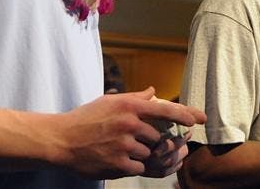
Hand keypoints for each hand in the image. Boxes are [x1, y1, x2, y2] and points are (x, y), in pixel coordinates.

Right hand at [55, 88, 204, 179]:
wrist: (61, 140)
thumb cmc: (85, 118)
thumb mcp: (110, 101)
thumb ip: (135, 98)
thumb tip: (153, 91)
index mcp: (129, 106)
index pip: (165, 109)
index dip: (186, 113)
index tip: (199, 119)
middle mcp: (129, 124)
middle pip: (159, 136)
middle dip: (154, 140)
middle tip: (137, 140)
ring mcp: (124, 145)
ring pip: (150, 153)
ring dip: (142, 153)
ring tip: (121, 148)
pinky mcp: (118, 164)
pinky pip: (140, 167)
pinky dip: (133, 164)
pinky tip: (119, 158)